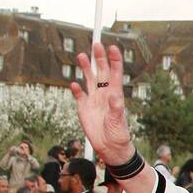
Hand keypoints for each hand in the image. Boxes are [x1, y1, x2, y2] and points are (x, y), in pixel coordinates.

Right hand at [69, 41, 133, 164]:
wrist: (110, 148)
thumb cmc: (118, 134)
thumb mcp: (118, 121)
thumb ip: (116, 108)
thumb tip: (114, 96)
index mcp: (115, 94)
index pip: (115, 73)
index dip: (114, 60)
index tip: (112, 47)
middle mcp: (104, 93)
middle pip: (101, 71)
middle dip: (99, 58)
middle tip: (96, 44)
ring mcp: (94, 99)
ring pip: (89, 79)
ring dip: (85, 68)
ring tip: (82, 56)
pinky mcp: (84, 108)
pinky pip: (79, 95)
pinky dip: (76, 89)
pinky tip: (74, 85)